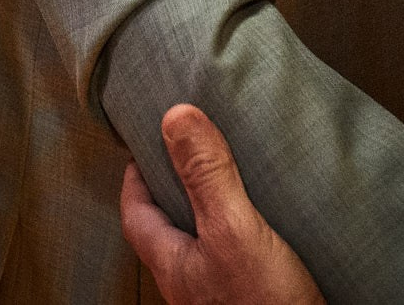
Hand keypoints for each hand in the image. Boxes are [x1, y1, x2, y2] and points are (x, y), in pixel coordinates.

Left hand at [119, 105, 323, 304]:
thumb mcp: (233, 230)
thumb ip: (207, 176)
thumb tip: (176, 116)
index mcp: (173, 263)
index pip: (135, 213)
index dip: (135, 178)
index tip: (144, 146)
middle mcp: (191, 282)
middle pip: (168, 227)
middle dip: (175, 190)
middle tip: (189, 155)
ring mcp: (219, 295)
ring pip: (203, 243)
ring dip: (210, 212)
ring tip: (230, 181)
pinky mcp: (252, 298)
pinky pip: (236, 257)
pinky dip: (243, 234)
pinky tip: (268, 226)